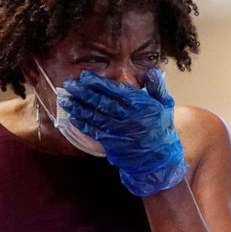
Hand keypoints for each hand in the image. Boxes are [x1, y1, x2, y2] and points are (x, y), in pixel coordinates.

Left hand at [59, 68, 187, 196]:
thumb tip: (151, 72)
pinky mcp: (110, 142)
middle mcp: (126, 116)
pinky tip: (71, 117)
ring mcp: (117, 130)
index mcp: (139, 105)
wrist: (159, 159)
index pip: (114, 90)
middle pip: (100, 101)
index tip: (85, 76)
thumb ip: (158, 87)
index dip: (97, 83)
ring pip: (93, 115)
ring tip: (65, 99)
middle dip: (82, 92)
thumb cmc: (162, 130)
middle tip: (69, 85)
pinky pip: (93, 131)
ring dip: (77, 107)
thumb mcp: (166, 105)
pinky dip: (81, 124)